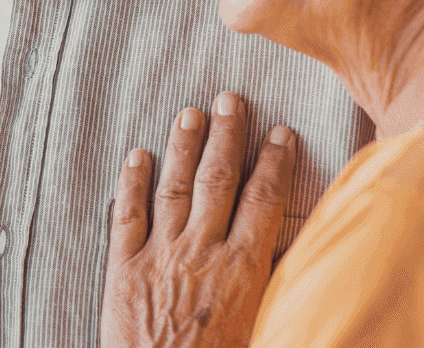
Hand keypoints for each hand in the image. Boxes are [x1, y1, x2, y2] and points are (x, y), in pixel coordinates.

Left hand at [100, 93, 297, 347]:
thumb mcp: (266, 326)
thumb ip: (279, 285)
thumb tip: (300, 249)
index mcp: (242, 269)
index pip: (264, 200)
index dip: (274, 162)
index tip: (280, 131)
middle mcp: (201, 252)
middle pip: (218, 180)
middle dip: (226, 135)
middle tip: (229, 98)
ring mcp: (159, 256)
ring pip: (173, 187)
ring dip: (182, 146)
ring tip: (189, 113)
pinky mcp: (123, 270)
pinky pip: (126, 216)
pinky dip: (131, 183)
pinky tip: (136, 156)